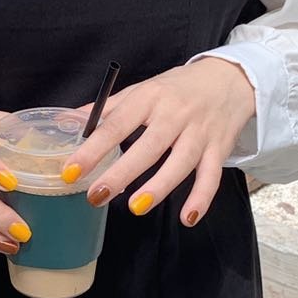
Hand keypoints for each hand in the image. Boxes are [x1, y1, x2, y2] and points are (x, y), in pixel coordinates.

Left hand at [61, 58, 255, 225]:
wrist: (230, 79)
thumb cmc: (177, 88)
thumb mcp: (143, 90)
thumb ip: (108, 109)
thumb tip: (67, 121)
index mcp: (149, 98)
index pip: (116, 124)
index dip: (93, 148)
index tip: (71, 170)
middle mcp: (174, 114)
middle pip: (147, 146)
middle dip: (121, 173)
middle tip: (97, 195)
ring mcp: (199, 132)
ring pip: (180, 162)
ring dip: (159, 186)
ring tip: (136, 207)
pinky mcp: (219, 148)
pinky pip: (212, 176)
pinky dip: (202, 197)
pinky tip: (188, 218)